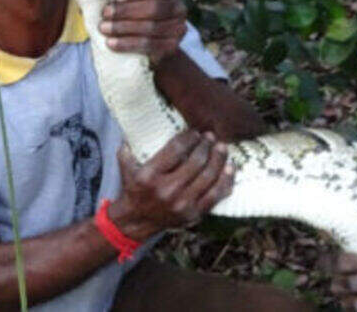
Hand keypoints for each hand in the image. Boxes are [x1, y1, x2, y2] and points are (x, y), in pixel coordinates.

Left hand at [99, 0, 186, 65]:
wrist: (151, 41)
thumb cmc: (136, 12)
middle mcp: (179, 8)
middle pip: (155, 8)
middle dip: (127, 11)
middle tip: (105, 13)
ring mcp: (179, 28)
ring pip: (151, 27)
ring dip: (124, 28)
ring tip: (104, 28)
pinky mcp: (172, 46)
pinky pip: (149, 45)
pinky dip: (127, 44)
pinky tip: (111, 43)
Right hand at [109, 130, 232, 241]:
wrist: (137, 223)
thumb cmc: (134, 191)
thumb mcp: (127, 170)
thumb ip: (128, 152)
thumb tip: (129, 133)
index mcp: (150, 176)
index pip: (175, 150)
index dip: (189, 138)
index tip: (195, 132)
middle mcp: (167, 190)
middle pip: (196, 162)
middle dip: (206, 146)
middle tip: (211, 136)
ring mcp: (182, 204)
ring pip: (208, 177)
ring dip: (219, 159)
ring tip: (222, 147)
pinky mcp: (194, 214)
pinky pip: (215, 195)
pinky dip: (225, 181)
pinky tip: (230, 168)